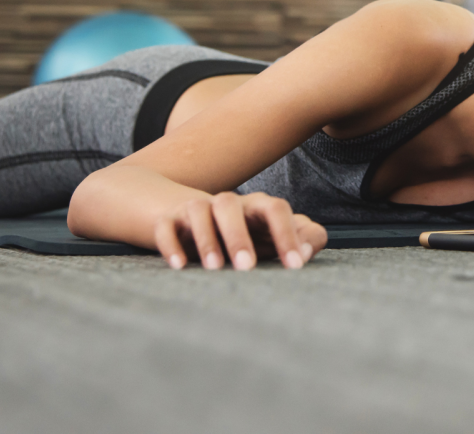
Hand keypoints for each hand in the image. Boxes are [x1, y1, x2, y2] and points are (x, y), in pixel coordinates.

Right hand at [153, 191, 327, 270]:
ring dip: (206, 238)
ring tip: (214, 268)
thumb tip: (306, 251)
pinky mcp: (171, 221)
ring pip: (199, 210)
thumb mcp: (277, 236)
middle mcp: (228, 204)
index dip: (288, 234)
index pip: (276, 209)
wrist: (197, 218)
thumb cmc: (248, 233)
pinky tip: (179, 266)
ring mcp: (197, 209)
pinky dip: (170, 244)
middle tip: (247, 268)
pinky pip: (167, 226)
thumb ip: (304, 239)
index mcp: (257, 206)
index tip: (295, 267)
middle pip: (232, 205)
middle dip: (239, 235)